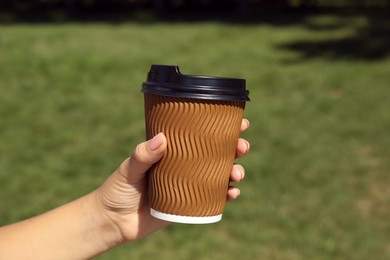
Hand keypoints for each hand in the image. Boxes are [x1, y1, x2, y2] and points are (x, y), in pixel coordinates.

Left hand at [95, 119, 249, 242]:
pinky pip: (214, 198)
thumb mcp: (129, 169)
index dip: (220, 129)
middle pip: (217, 154)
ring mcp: (189, 185)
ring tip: (237, 173)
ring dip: (234, 171)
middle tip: (242, 147)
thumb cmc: (118, 190)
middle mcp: (184, 166)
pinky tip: (233, 193)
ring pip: (220, 175)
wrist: (112, 222)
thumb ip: (143, 155)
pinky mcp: (190, 205)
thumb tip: (162, 138)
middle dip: (235, 149)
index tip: (238, 123)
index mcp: (172, 152)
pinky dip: (227, 195)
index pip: (199, 136)